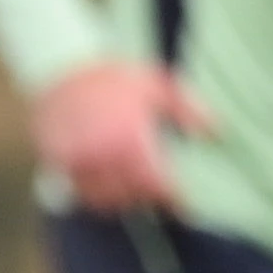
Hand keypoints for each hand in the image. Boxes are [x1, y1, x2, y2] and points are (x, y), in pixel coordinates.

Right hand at [33, 61, 211, 214]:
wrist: (58, 68)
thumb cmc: (108, 76)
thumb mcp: (156, 83)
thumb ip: (187, 108)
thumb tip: (214, 132)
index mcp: (131, 139)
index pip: (158, 184)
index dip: (174, 199)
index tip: (183, 204)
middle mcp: (104, 155)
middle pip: (132, 195)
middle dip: (148, 198)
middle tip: (160, 196)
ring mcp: (78, 162)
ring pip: (104, 198)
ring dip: (122, 200)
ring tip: (134, 194)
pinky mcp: (58, 163)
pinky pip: (78, 192)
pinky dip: (94, 196)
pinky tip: (105, 188)